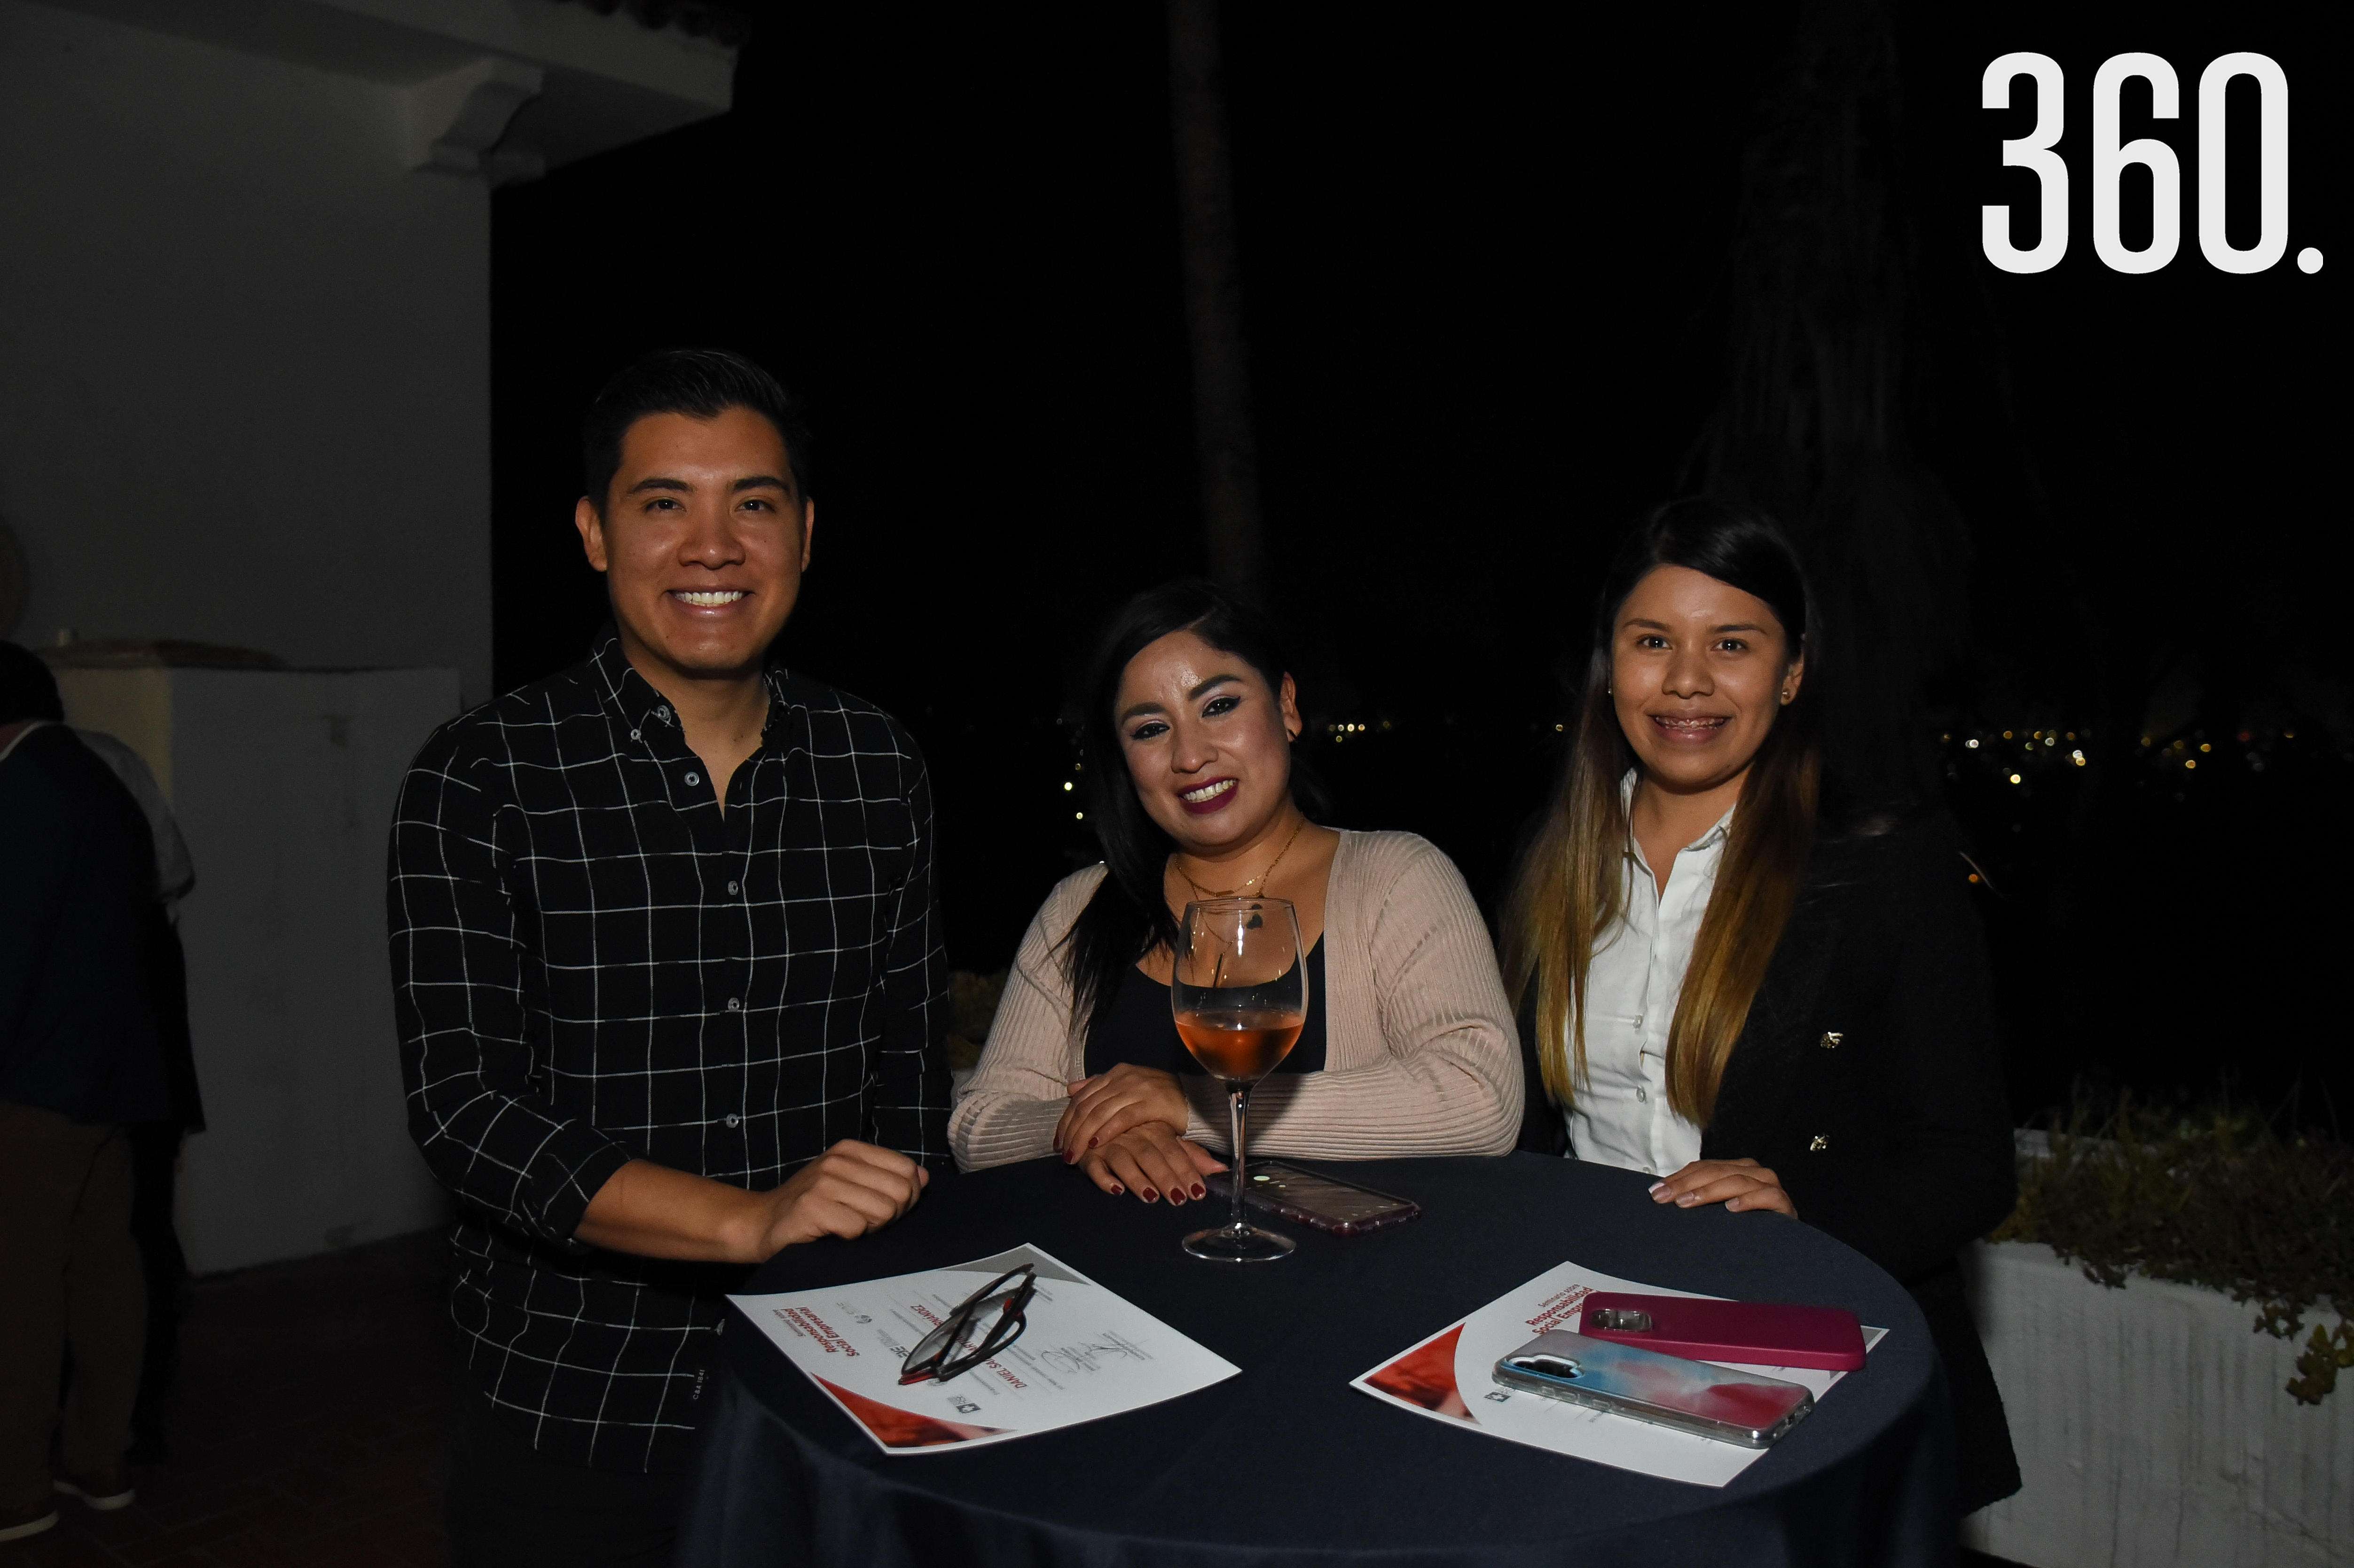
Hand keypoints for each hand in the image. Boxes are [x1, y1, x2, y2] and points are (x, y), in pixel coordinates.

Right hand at [736, 1140, 929, 1258]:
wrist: (761, 1224)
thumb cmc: (812, 1209)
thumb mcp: (850, 1184)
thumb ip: (886, 1178)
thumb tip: (923, 1178)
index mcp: (850, 1150)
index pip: (908, 1170)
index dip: (907, 1197)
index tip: (886, 1210)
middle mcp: (838, 1160)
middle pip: (901, 1192)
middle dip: (891, 1216)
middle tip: (865, 1224)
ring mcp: (824, 1182)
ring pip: (883, 1211)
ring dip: (870, 1229)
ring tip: (846, 1227)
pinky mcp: (812, 1207)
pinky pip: (857, 1228)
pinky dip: (850, 1238)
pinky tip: (832, 1234)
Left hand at [1055, 1064, 1190, 1162]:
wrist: (1195, 1098)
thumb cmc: (1159, 1098)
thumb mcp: (1127, 1088)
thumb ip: (1099, 1088)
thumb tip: (1071, 1089)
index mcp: (1115, 1074)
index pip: (1081, 1097)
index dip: (1066, 1120)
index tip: (1058, 1142)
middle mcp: (1123, 1078)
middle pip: (1087, 1106)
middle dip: (1071, 1131)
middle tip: (1063, 1153)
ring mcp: (1137, 1089)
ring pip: (1100, 1113)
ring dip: (1083, 1136)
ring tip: (1075, 1155)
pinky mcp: (1151, 1103)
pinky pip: (1122, 1118)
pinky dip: (1107, 1131)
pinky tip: (1096, 1145)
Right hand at [1078, 1124, 1225, 1205]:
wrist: (1098, 1121)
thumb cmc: (1138, 1135)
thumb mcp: (1166, 1141)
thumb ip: (1191, 1155)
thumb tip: (1222, 1168)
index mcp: (1153, 1130)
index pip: (1173, 1150)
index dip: (1185, 1170)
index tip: (1197, 1191)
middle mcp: (1133, 1136)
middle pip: (1150, 1156)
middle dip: (1165, 1177)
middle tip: (1177, 1199)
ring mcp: (1109, 1145)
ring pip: (1124, 1161)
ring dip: (1137, 1179)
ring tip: (1150, 1197)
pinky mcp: (1089, 1156)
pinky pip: (1094, 1167)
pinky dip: (1104, 1179)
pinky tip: (1116, 1190)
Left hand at [1650, 1158, 1796, 1217]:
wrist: (1784, 1244)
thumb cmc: (1745, 1226)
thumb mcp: (1718, 1210)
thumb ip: (1699, 1198)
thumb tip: (1661, 1195)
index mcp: (1737, 1169)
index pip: (1703, 1168)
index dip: (1678, 1178)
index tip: (1655, 1192)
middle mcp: (1754, 1173)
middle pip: (1716, 1172)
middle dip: (1686, 1184)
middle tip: (1665, 1198)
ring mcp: (1770, 1186)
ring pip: (1738, 1180)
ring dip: (1710, 1191)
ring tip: (1687, 1203)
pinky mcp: (1784, 1203)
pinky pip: (1768, 1196)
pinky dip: (1749, 1200)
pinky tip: (1731, 1208)